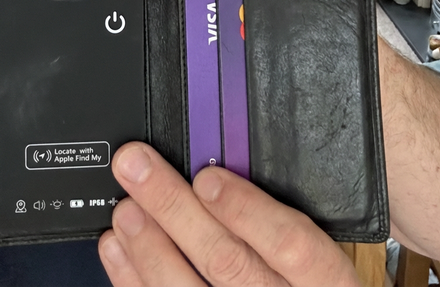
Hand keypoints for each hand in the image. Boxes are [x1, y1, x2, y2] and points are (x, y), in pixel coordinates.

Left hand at [98, 143, 358, 286]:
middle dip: (174, 208)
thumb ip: (278, 215)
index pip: (290, 243)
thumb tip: (221, 164)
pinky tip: (117, 250)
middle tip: (137, 168)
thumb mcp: (314, 258)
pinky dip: (133, 279)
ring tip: (125, 208)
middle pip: (226, 260)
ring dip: (149, 245)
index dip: (245, 208)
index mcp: (322, 280)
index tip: (206, 178)